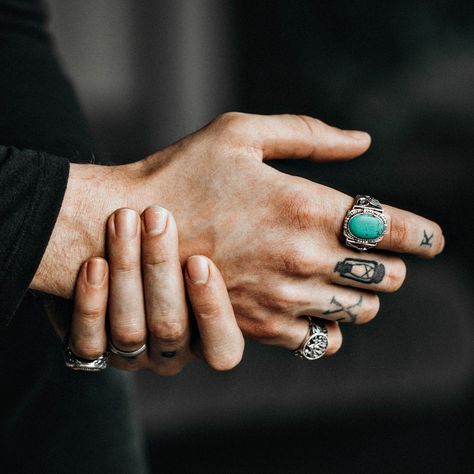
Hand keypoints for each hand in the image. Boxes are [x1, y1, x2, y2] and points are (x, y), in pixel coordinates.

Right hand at [34, 113, 443, 352]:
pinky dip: (332, 324)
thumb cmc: (182, 173)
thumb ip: (309, 134)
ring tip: (345, 275)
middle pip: (386, 276)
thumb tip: (362, 143)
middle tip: (373, 250)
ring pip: (360, 310)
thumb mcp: (241, 133)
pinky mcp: (261, 326)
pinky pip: (323, 341)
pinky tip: (317, 304)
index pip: (395, 228)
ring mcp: (282, 297)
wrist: (128, 227)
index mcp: (305, 204)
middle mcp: (302, 256)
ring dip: (364, 294)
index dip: (423, 234)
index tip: (432, 238)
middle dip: (390, 263)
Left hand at [65, 206, 249, 373]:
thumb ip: (238, 226)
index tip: (199, 261)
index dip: (212, 309)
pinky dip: (92, 304)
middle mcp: (174, 352)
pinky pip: (90, 344)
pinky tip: (94, 264)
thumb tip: (286, 188)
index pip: (222, 347)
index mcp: (211, 337)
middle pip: (171, 328)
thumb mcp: (213, 233)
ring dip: (126, 273)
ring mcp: (133, 354)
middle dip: (160, 268)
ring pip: (130, 331)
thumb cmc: (182, 237)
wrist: (120, 244)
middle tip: (156, 215)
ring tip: (122, 220)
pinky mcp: (93, 351)